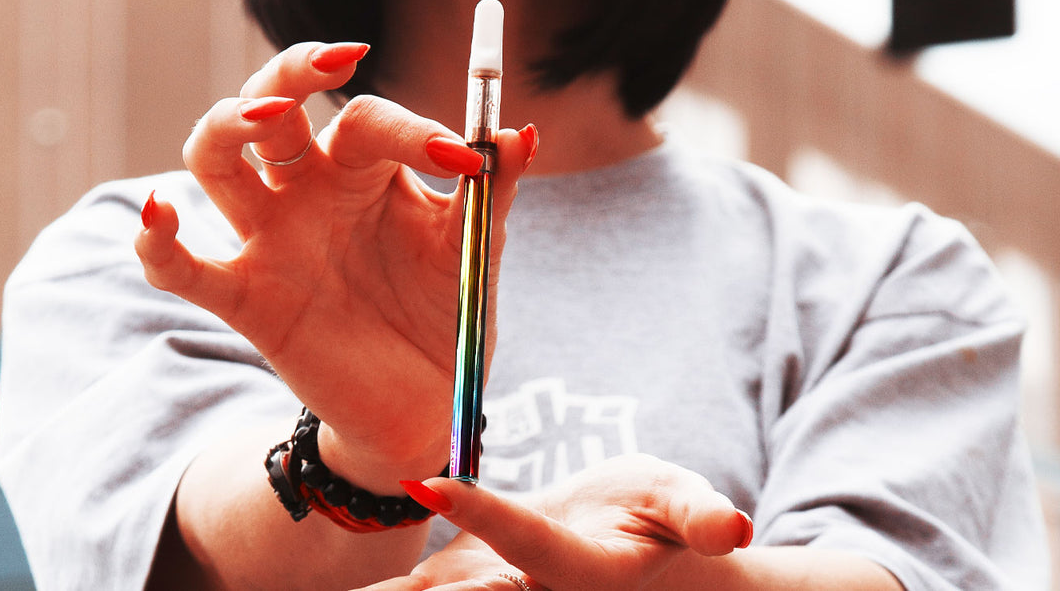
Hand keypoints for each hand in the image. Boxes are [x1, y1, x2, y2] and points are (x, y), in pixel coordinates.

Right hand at [137, 41, 535, 478]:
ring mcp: (269, 239)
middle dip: (294, 73)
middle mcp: (306, 190)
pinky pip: (183, 268)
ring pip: (215, 158)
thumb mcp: (474, 251)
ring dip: (227, 125)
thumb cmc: (444, 314)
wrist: (426, 406)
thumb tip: (520, 134)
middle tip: (338, 61)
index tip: (464, 160)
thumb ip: (493, 193)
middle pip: (272, 105)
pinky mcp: (244, 299)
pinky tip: (162, 213)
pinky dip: (159, 241)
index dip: (411, 129)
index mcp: (363, 169)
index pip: (366, 120)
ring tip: (263, 116)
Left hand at [364, 454, 754, 590]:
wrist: (630, 552)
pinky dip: (379, 590)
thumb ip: (697, 515)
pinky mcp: (461, 581)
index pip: (525, 540)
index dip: (482, 511)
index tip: (430, 480)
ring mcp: (490, 589)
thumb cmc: (660, 518)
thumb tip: (733, 528)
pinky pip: (413, 590)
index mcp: (579, 570)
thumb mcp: (680, 503)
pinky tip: (326, 589)